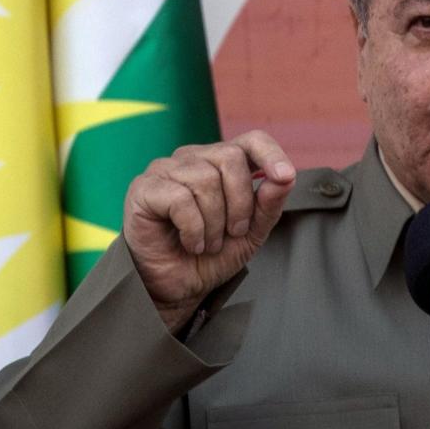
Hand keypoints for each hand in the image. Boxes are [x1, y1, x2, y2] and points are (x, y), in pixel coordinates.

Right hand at [122, 130, 295, 331]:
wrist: (178, 287)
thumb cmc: (212, 255)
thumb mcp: (252, 233)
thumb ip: (269, 204)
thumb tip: (285, 177)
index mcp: (222, 163)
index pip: (251, 140)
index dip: (271, 154)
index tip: (285, 176)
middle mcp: (193, 158)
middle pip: (231, 157)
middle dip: (240, 202)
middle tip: (233, 232)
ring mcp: (165, 170)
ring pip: (206, 179)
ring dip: (215, 222)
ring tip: (208, 242)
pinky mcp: (144, 189)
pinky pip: (180, 198)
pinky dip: (193, 228)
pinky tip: (191, 243)